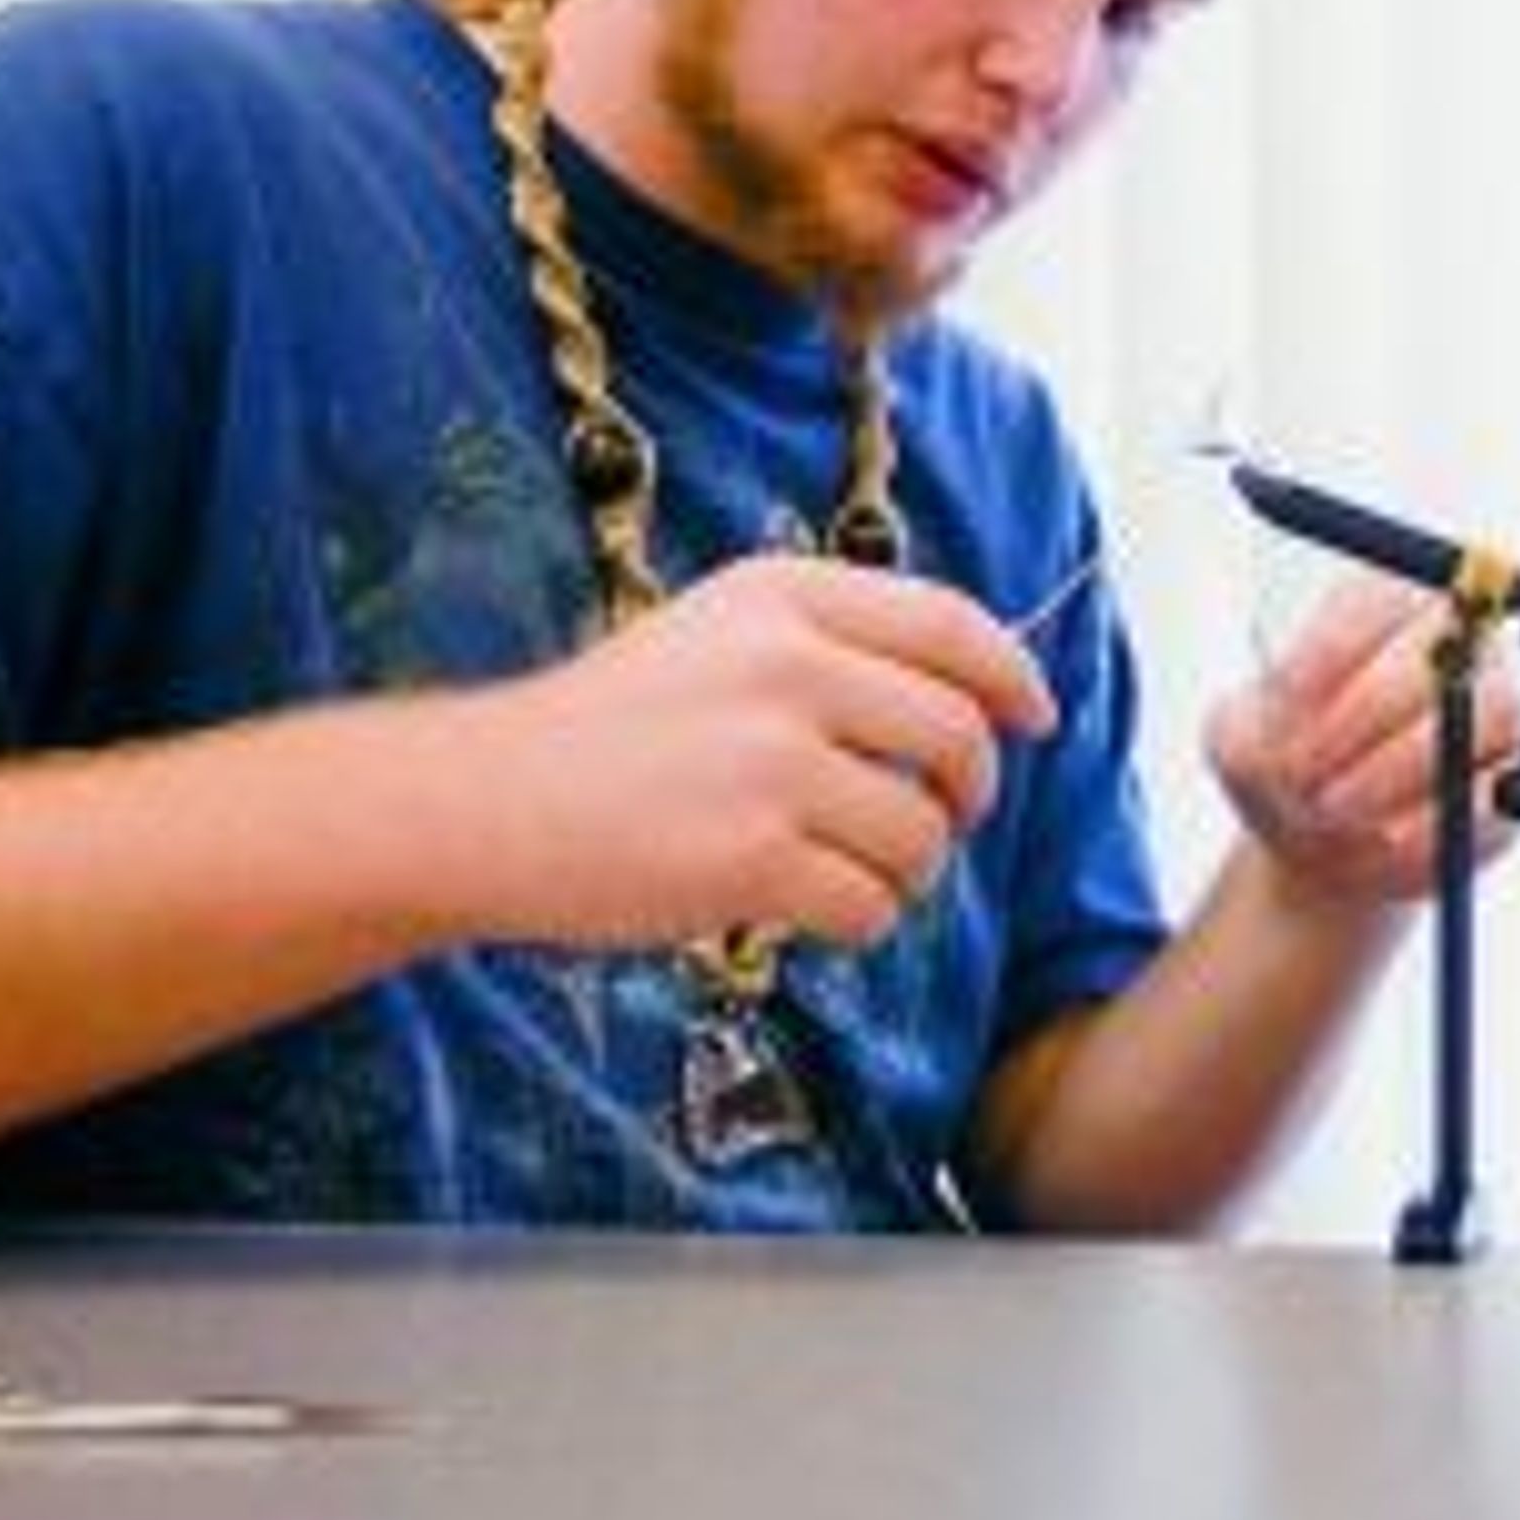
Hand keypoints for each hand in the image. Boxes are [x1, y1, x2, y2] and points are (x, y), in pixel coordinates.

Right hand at [445, 554, 1054, 952]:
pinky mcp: (751, 857)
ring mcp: (772, 762)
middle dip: (970, 792)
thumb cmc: (605, 728)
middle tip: (944, 819)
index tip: (1035, 716)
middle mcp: (788, 666)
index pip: (952, 625)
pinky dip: (860, 922)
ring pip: (921, 832)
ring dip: (908, 870)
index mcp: (785, 597)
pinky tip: (809, 911)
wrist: (485, 800)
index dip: (1012, 676)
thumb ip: (832, 645)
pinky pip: (871, 905)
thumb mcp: (716, 635)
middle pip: (957, 735)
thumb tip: (972, 690)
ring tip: (847, 870)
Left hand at [1207, 575, 1519, 904]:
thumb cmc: (1287, 771)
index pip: (1378, 596)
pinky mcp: (1517, 779)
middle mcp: (1459, 640)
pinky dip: (1436, 822)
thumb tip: (1296, 717)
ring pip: (1491, 709)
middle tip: (1306, 771)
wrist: (1324, 846)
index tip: (1286, 700)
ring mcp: (1499, 706)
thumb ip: (1260, 721)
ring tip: (1338, 808)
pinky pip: (1501, 791)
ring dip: (1405, 765)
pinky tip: (1384, 842)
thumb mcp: (1242, 743)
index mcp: (1387, 606)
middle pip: (1445, 645)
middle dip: (1364, 713)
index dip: (1333, 645)